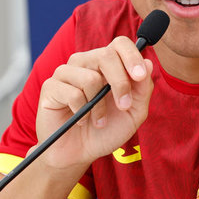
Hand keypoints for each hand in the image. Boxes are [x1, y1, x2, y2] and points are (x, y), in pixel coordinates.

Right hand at [35, 36, 153, 175]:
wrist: (80, 153)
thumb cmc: (107, 130)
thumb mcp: (134, 113)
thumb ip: (143, 89)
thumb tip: (148, 62)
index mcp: (107, 64)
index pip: (120, 44)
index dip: (132, 56)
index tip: (140, 76)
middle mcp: (86, 63)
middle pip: (106, 55)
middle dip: (121, 83)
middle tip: (124, 106)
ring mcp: (66, 73)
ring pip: (91, 78)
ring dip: (100, 106)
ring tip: (99, 120)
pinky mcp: (51, 87)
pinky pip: (72, 93)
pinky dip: (83, 112)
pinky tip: (81, 120)